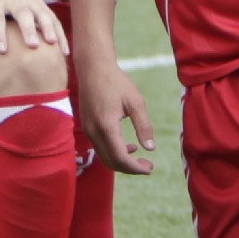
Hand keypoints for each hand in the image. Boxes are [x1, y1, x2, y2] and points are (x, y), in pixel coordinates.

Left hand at [0, 0, 67, 56]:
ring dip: (48, 27)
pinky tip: (64, 50)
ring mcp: (29, 1)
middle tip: (32, 46)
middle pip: (22, 12)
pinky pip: (52, 18)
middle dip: (28, 28)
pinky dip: (60, 32)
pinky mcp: (40, 5)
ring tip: (53, 44)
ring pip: (41, 13)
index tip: (1, 51)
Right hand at [76, 56, 155, 174]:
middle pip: (111, 162)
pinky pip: (100, 148)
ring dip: (122, 162)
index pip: (120, 158)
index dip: (135, 168)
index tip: (150, 168)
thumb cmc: (116, 82)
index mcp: (106, 126)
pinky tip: (129, 146)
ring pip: (104, 157)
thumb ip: (143, 126)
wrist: (93, 68)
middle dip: (130, 168)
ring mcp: (88, 130)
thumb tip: (151, 148)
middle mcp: (93, 132)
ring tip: (141, 158)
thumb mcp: (135, 102)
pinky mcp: (87, 127)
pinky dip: (114, 152)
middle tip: (148, 166)